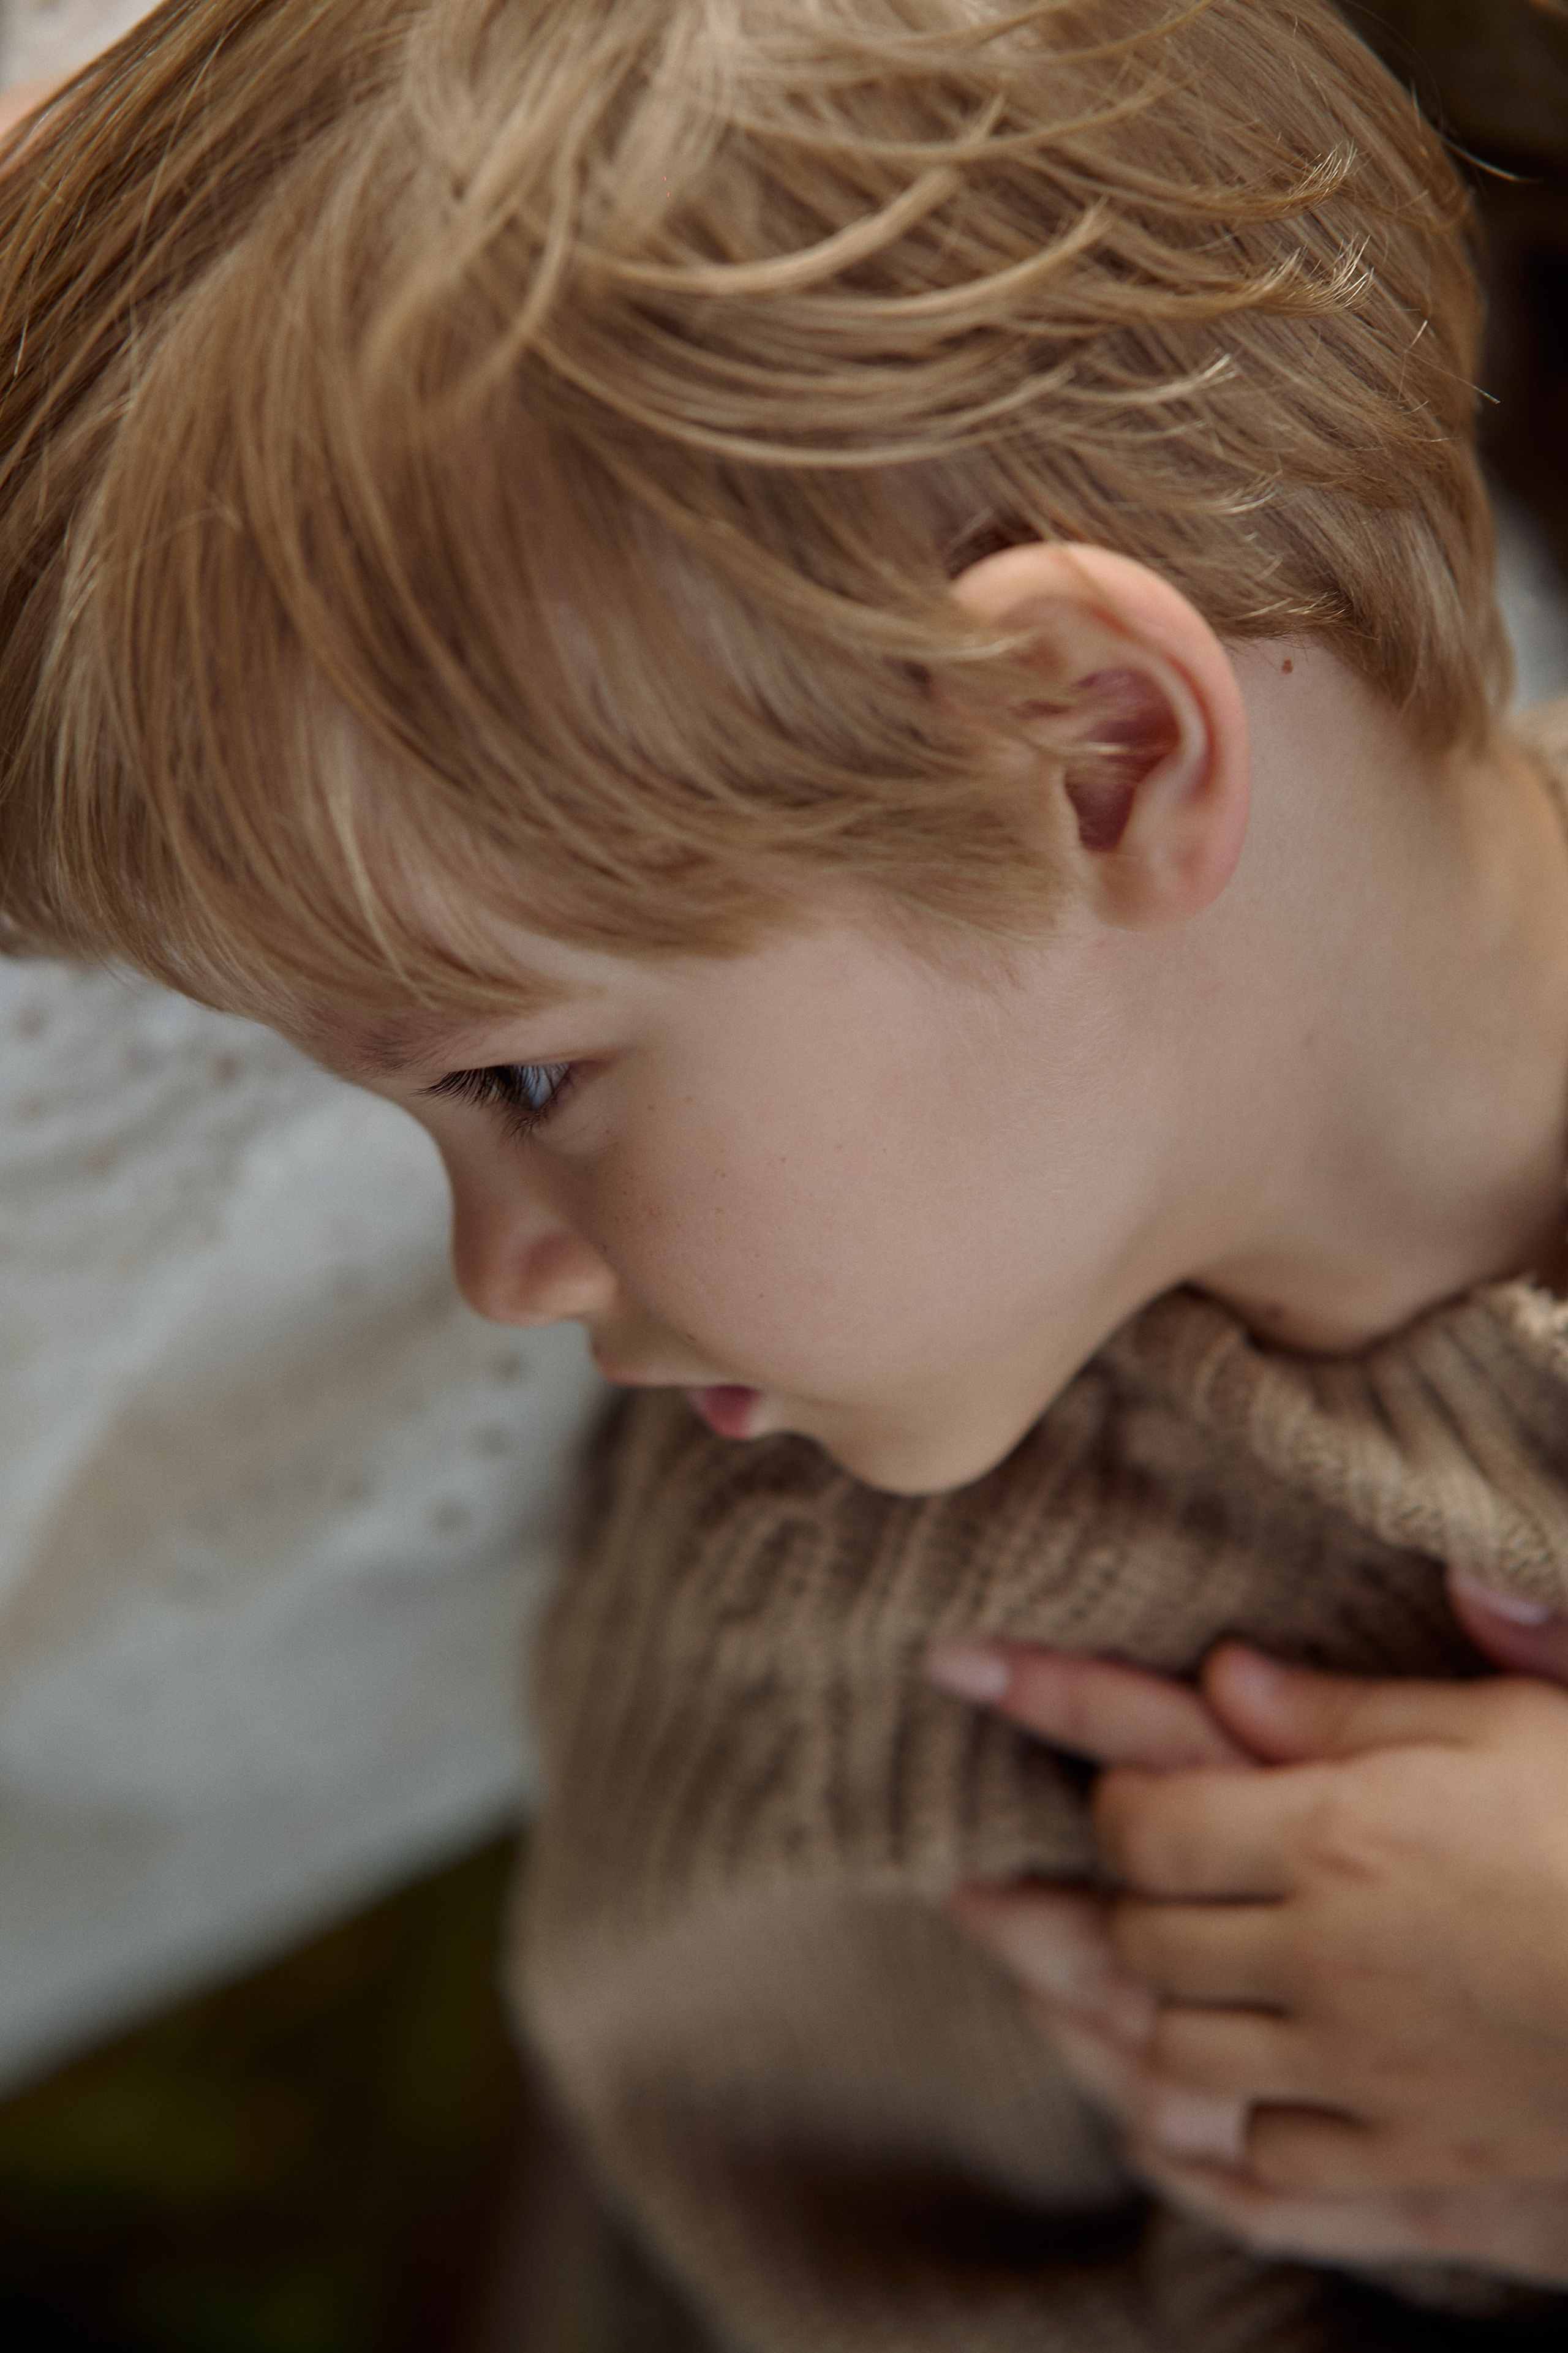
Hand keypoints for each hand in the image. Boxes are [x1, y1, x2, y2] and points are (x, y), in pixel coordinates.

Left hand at [927, 1577, 1567, 2282]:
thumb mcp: (1501, 1728)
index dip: (1111, 1795)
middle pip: (1144, 1939)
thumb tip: (1225, 1671)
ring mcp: (1363, 2067)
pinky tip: (1240, 2090)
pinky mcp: (1414, 2153)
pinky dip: (1239, 2126)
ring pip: (1183, 2051)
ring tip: (1163, 1973)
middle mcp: (1324, 1958)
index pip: (1144, 1824)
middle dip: (1121, 1899)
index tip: (1121, 1785)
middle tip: (1116, 1875)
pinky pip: (1270, 2159)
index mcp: (1337, 1836)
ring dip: (1161, 2009)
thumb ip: (1350, 1705)